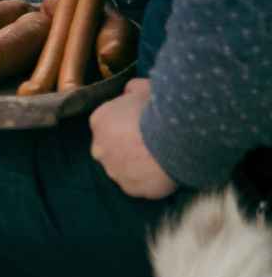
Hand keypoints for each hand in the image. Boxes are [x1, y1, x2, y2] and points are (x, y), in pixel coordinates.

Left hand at [89, 78, 176, 198]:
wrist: (176, 136)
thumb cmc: (160, 107)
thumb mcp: (147, 87)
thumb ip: (134, 88)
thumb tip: (130, 89)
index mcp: (100, 121)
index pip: (108, 121)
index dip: (127, 119)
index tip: (144, 118)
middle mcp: (100, 149)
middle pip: (112, 147)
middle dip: (128, 144)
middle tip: (153, 139)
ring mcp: (114, 172)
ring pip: (124, 167)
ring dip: (138, 163)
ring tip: (163, 155)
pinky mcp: (131, 189)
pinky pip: (140, 184)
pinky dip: (151, 178)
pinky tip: (167, 169)